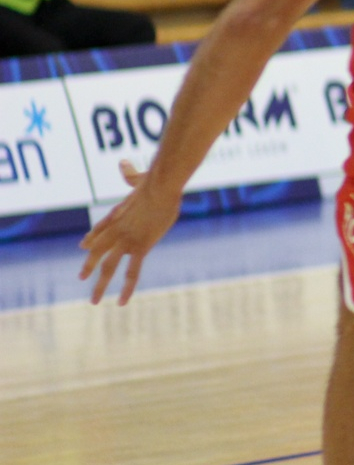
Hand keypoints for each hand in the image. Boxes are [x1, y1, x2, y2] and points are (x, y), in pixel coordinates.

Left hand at [79, 160, 181, 304]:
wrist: (160, 186)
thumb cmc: (154, 180)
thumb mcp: (140, 178)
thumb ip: (130, 174)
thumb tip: (123, 161)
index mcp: (117, 215)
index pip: (100, 230)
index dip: (92, 238)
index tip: (84, 244)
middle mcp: (117, 230)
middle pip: (98, 251)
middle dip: (89, 265)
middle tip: (81, 277)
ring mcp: (126, 240)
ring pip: (109, 267)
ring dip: (100, 285)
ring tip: (93, 301)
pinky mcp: (140, 247)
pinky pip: (132, 272)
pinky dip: (126, 288)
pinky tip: (122, 302)